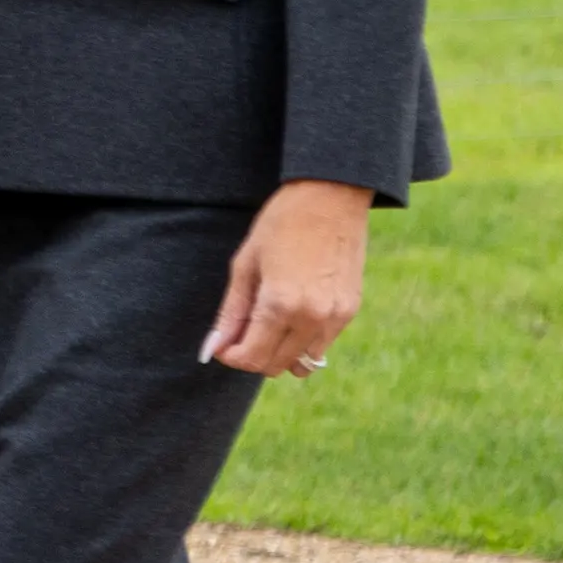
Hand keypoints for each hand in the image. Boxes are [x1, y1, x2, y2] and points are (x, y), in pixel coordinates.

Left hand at [202, 179, 370, 377]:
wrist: (331, 196)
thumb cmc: (280, 224)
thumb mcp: (245, 266)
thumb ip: (230, 313)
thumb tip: (212, 349)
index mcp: (281, 305)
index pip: (252, 358)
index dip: (230, 356)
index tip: (221, 343)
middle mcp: (313, 318)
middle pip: (275, 366)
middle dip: (251, 356)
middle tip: (239, 332)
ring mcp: (336, 317)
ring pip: (302, 363)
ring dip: (279, 353)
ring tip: (265, 323)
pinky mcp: (350, 310)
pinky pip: (321, 345)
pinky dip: (302, 341)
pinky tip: (290, 314)